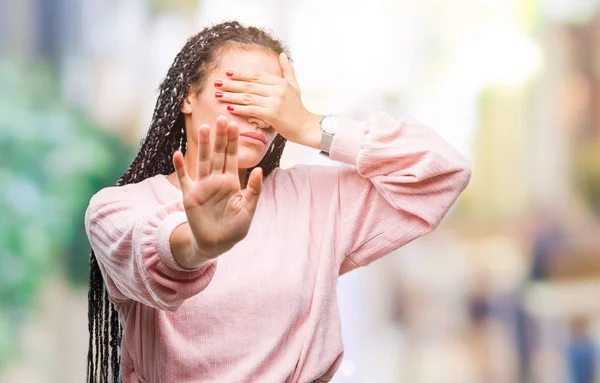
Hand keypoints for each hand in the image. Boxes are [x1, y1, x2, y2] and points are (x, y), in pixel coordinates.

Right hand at [172, 116, 262, 259]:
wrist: (218, 243)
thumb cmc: (235, 227)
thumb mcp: (249, 209)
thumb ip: (254, 190)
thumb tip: (261, 169)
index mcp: (232, 182)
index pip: (232, 157)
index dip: (232, 142)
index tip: (234, 125)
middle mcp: (216, 180)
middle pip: (217, 154)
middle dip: (219, 137)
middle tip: (220, 118)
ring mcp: (202, 186)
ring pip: (202, 161)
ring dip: (202, 145)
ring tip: (203, 128)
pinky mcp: (190, 196)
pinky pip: (184, 178)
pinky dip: (180, 167)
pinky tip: (178, 153)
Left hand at [215, 53, 322, 147]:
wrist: (306, 126)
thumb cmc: (299, 108)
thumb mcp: (295, 86)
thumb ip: (287, 70)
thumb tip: (282, 54)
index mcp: (280, 82)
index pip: (257, 75)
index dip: (241, 74)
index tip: (228, 72)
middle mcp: (277, 90)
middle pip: (249, 85)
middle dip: (231, 84)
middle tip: (217, 83)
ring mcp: (274, 102)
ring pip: (248, 97)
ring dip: (231, 95)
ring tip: (218, 95)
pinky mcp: (272, 115)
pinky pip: (251, 110)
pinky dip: (239, 108)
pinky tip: (229, 107)